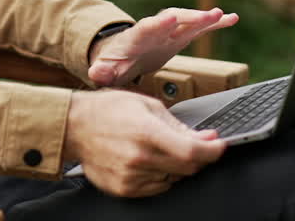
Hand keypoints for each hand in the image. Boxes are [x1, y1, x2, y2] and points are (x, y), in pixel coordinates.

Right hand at [63, 89, 225, 196]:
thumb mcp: (147, 106)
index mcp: (146, 132)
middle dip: (198, 156)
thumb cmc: (109, 110)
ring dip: (176, 166)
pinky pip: (157, 188)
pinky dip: (160, 175)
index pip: (192, 152)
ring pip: (174, 179)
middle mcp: (139, 158)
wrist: (75, 126)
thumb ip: (179, 125)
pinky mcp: (124, 189)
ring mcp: (131, 177)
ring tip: (158, 147)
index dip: (213, 151)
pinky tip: (147, 159)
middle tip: (193, 143)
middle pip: (187, 168)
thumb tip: (206, 137)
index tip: (220, 146)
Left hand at [88, 7, 238, 86]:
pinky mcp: (179, 37)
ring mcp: (168, 31)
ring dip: (205, 18)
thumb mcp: (104, 70)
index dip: (158, 24)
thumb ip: (102, 72)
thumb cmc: (113, 63)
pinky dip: (214, 24)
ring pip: (188, 21)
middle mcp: (154, 29)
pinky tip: (232, 19)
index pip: (147, 28)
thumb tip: (97, 73)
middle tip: (208, 15)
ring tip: (224, 15)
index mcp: (136, 38)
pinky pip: (198, 29)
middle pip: (173, 19)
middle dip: (189, 17)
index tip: (170, 18)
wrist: (120, 55)